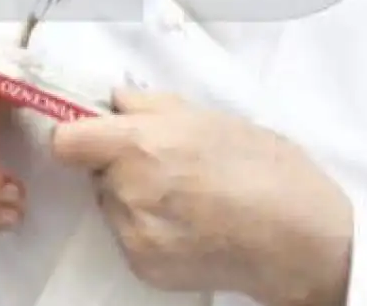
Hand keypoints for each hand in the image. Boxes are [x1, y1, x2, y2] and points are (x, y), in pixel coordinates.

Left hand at [51, 90, 352, 305]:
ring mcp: (134, 235)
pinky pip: (129, 235)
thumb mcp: (210, 117)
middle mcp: (128, 193)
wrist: (300, 240)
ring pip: (113, 204)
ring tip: (186, 195)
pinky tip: (190, 222)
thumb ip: (152, 105)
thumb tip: (116, 100)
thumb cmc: (265, 170)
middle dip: (119, 163)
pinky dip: (150, 227)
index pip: (66, 142)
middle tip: (166, 161)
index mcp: (140, 146)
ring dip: (135, 195)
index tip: (95, 132)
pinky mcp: (144, 266)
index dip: (78, 134)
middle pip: (94, 172)